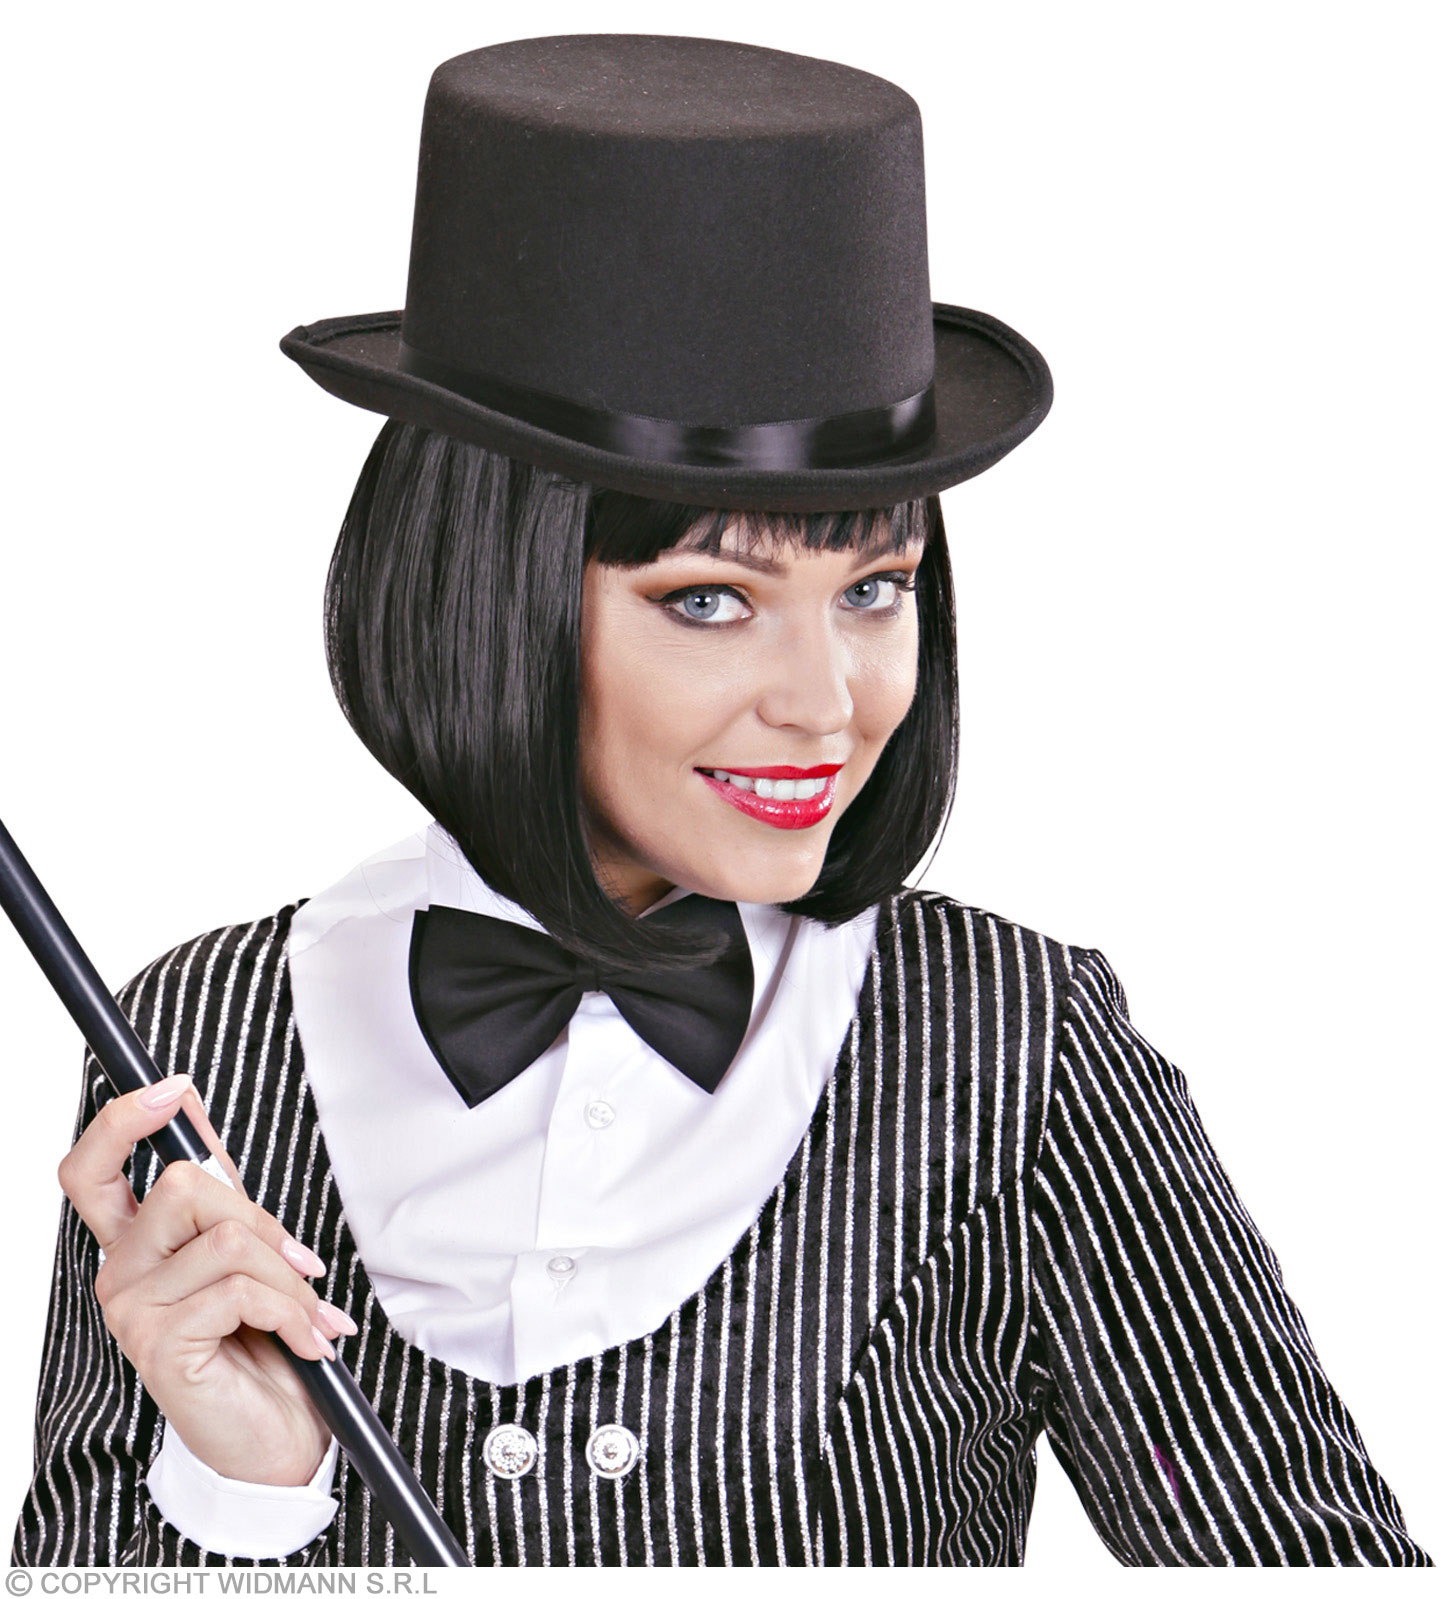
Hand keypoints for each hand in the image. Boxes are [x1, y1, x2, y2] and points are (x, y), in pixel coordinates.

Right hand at [58, 1073, 353, 1485]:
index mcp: (135, 1242)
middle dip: (262, 1219)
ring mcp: (131, 1310)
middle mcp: (120, 1272)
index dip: (122, 1122)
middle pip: (184, 1185)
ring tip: (313, 1315)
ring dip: (291, 1277)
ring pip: (227, 1238)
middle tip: (301, 1266)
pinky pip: (241, 1290)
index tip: (174, 1088)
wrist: (278, 1431)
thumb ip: (216, 1188)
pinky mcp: (158, 1345)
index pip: (90, 1170)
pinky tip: (307, 1339)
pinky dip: (293, 1310)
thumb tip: (188, 1105)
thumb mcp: (244, 1249)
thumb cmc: (260, 1339)